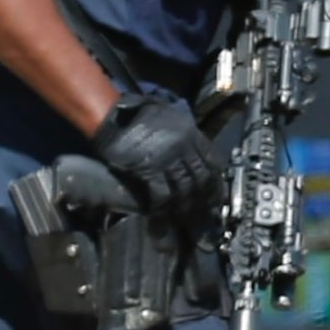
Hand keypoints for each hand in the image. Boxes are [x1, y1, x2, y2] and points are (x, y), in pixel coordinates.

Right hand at [89, 94, 223, 219]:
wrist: (113, 115)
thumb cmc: (138, 112)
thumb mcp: (170, 115)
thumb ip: (184, 132)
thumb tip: (192, 150)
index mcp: (191, 133)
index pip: (213, 160)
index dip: (216, 179)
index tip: (216, 192)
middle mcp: (184, 146)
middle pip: (202, 177)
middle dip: (204, 196)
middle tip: (203, 210)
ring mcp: (168, 159)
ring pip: (185, 188)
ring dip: (184, 205)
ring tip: (183, 217)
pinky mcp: (149, 170)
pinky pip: (163, 193)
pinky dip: (162, 206)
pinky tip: (160, 213)